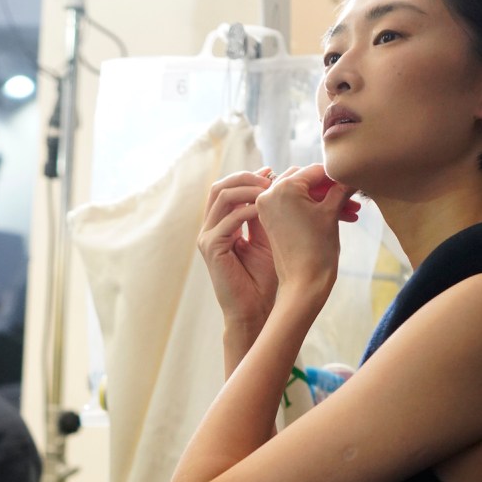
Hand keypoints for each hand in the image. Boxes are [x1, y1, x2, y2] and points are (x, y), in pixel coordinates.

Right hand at [197, 168, 278, 334]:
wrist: (255, 309)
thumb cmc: (264, 278)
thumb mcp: (267, 237)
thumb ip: (265, 213)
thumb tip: (273, 183)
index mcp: (221, 225)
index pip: (227, 189)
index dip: (248, 177)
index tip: (272, 172)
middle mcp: (210, 228)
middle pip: (219, 187)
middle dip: (246, 178)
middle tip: (270, 178)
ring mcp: (207, 238)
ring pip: (222, 197)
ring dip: (248, 190)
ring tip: (270, 191)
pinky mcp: (211, 248)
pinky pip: (229, 219)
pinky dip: (248, 210)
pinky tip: (266, 210)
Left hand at [256, 165, 358, 309]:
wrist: (303, 284)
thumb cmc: (317, 250)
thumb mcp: (331, 213)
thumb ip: (340, 188)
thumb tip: (351, 175)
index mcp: (283, 187)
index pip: (316, 171)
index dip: (338, 177)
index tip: (355, 182)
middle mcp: (269, 193)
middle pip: (306, 180)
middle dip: (330, 189)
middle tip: (353, 198)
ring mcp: (267, 207)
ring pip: (302, 193)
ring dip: (325, 200)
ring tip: (351, 211)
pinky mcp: (270, 220)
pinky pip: (293, 205)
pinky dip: (313, 209)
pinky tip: (338, 216)